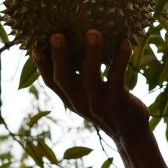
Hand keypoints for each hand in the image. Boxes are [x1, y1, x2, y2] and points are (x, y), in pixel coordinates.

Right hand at [32, 30, 149, 143]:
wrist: (131, 135)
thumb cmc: (110, 108)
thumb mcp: (90, 97)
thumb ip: (80, 80)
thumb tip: (78, 46)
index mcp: (71, 99)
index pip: (51, 83)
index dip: (42, 66)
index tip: (35, 47)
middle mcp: (80, 102)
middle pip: (64, 78)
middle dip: (60, 56)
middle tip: (57, 34)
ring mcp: (97, 103)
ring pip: (90, 76)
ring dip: (91, 53)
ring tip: (93, 32)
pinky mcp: (116, 102)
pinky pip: (116, 77)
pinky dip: (120, 59)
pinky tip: (125, 43)